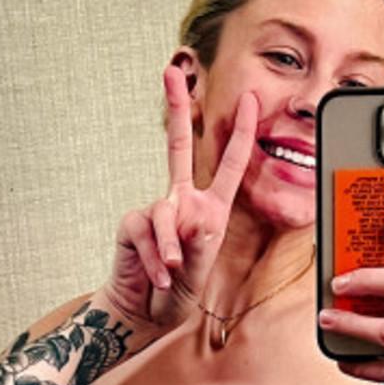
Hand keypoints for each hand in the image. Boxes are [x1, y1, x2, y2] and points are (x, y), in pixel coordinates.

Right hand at [102, 63, 257, 333]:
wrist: (144, 313)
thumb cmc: (178, 294)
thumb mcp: (201, 272)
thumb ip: (202, 245)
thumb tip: (196, 219)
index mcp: (209, 209)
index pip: (228, 165)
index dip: (240, 134)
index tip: (249, 100)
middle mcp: (182, 202)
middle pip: (178, 146)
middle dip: (176, 108)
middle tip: (171, 71)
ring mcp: (156, 210)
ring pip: (165, 213)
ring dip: (170, 249)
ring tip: (172, 274)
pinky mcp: (134, 223)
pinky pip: (146, 232)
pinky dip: (155, 259)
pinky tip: (159, 277)